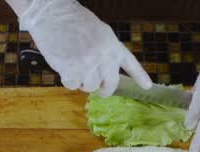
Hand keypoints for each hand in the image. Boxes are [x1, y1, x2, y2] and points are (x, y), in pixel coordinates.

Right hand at [7, 0, 150, 96]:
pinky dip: (67, 79)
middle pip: (109, 85)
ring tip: (73, 64)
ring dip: (81, 81)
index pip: (130, 63)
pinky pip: (73, 85)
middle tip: (97, 88)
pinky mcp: (72, 70)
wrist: (52, 13)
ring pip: (89, 86)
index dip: (139, 76)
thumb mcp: (99, 32)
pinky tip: (64, 65)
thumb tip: (104, 74)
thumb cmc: (72, 21)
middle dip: (102, 89)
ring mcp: (89, 64)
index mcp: (113, 45)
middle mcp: (104, 56)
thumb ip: (105, 51)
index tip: (147, 86)